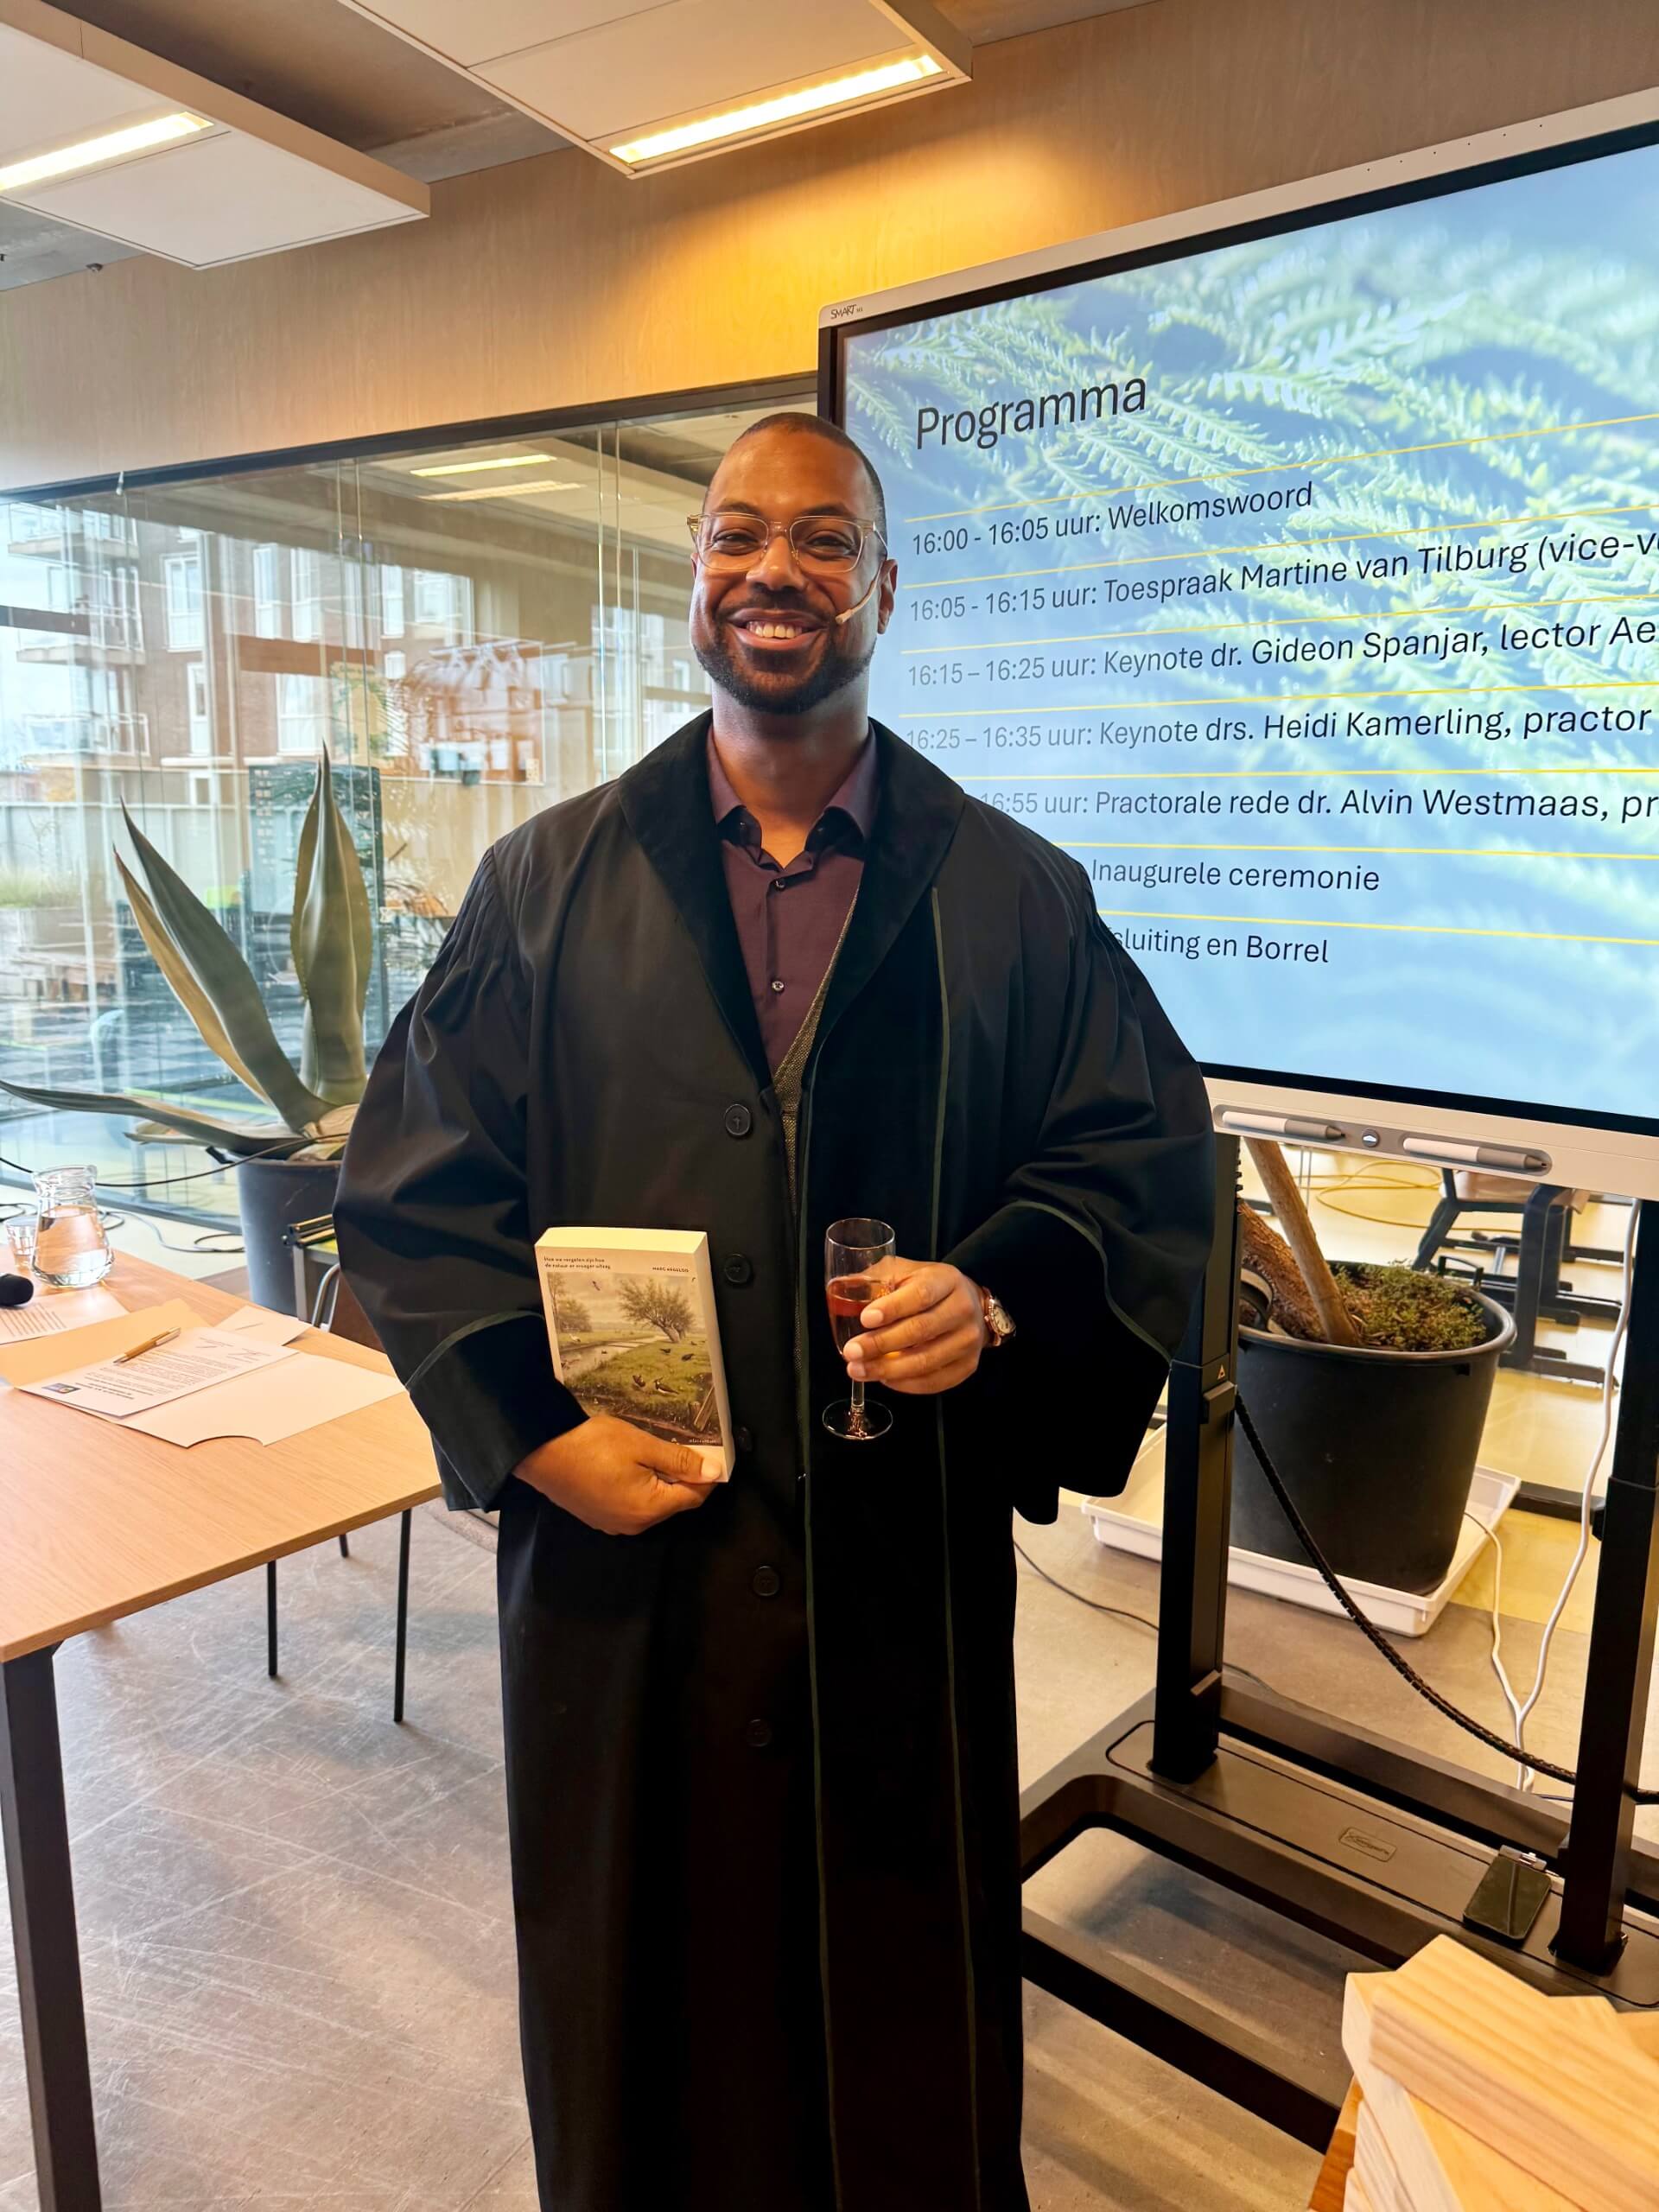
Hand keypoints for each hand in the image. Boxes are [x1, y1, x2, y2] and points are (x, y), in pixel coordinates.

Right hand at [513, 1414, 720, 1535]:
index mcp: (649, 1508)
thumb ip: (680, 1460)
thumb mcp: (641, 1446)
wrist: (540, 1452)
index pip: (694, 1497)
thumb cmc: (593, 1445)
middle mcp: (634, 1525)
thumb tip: (715, 1472)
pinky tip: (630, 1467)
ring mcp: (614, 1525)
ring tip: (654, 1454)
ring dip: (660, 1482)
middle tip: (682, 1446)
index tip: (711, 1454)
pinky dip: (639, 1488)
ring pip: (652, 1505)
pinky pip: (631, 1506)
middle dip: (683, 1478)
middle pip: (673, 1503)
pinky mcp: (599, 1518)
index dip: (706, 1476)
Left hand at [844, 1260, 988, 1395]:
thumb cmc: (929, 1288)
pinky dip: (905, 1384)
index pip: (920, 1295)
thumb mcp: (906, 1272)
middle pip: (921, 1330)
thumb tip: (842, 1289)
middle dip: (881, 1344)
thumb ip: (877, 1278)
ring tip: (859, 1370)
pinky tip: (884, 1379)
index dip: (892, 1308)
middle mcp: (963, 1309)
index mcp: (946, 1280)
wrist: (970, 1305)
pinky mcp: (968, 1366)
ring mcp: (969, 1340)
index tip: (865, 1319)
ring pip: (926, 1361)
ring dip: (888, 1369)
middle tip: (852, 1351)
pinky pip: (934, 1381)